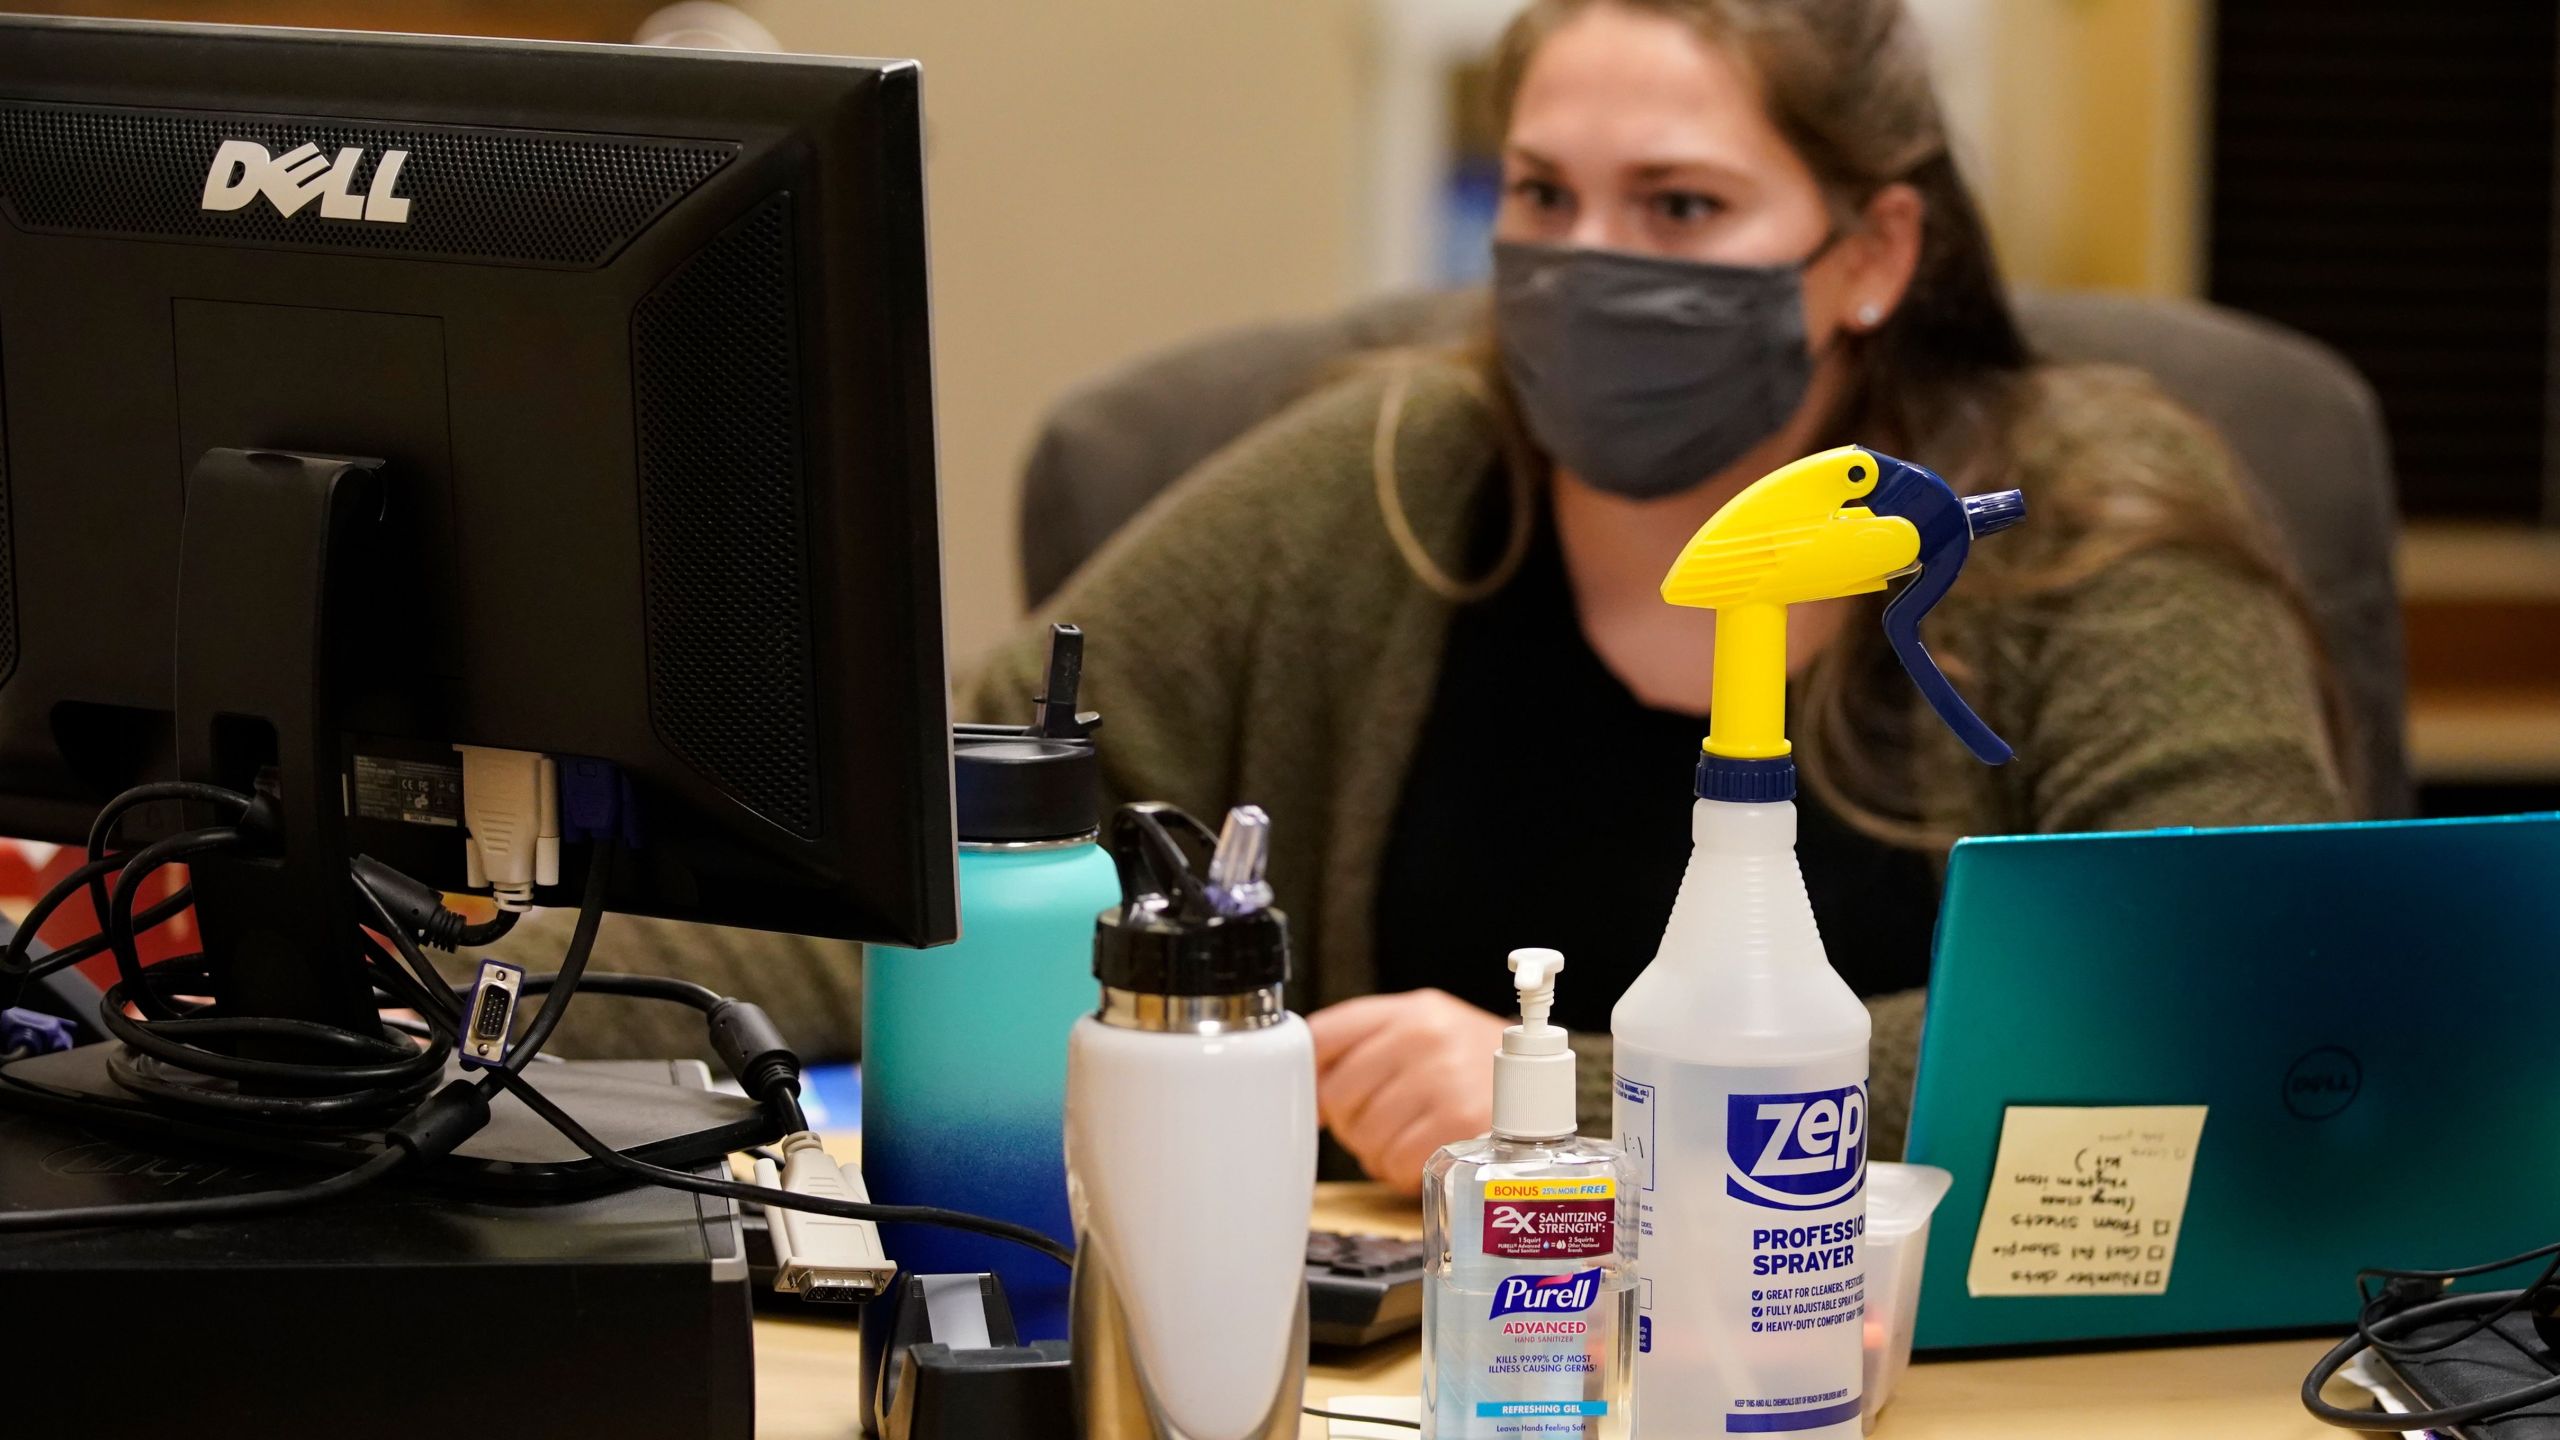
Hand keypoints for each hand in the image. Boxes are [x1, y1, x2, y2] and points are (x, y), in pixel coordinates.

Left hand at [1308, 989, 1506, 1194]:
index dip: (1312, 1075)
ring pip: (1362, 1134)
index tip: (1321, 1096)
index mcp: (1410, 1011)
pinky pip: (1394, 1161)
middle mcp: (1426, 1038)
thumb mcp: (1421, 1030)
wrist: (1542, 1088)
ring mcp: (1444, 1081)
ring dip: (1374, 1148)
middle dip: (1348, 1119)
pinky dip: (1399, 1168)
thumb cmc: (1470, 1064)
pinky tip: (1420, 1152)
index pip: (1324, 1036)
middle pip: (1336, 1094)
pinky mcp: (1459, 1127)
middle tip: (1377, 1120)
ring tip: (1406, 1135)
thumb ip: (1362, 1043)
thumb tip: (1301, 1086)